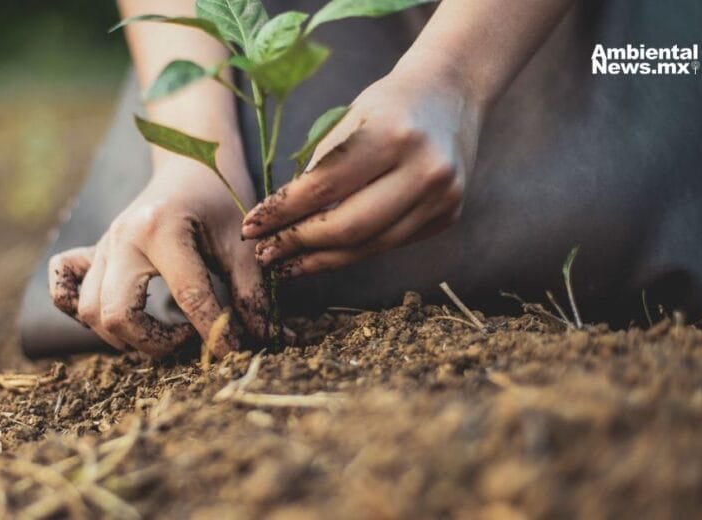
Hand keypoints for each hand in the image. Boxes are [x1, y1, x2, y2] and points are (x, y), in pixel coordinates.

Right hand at [48, 158, 266, 357]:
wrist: (190, 163)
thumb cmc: (220, 200)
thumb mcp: (242, 241)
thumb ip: (253, 291)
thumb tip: (269, 339)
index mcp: (161, 229)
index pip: (187, 297)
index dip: (215, 332)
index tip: (235, 351)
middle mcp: (121, 238)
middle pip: (117, 314)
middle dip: (155, 342)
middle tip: (187, 339)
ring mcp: (101, 246)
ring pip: (90, 312)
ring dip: (125, 336)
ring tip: (163, 331)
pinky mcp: (91, 252)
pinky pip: (63, 286)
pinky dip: (77, 308)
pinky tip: (113, 315)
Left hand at [241, 59, 484, 277]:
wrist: (450, 95)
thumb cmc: (386, 105)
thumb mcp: (347, 120)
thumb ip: (318, 169)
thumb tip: (277, 223)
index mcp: (393, 134)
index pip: (324, 187)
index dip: (282, 212)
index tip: (251, 227)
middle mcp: (425, 169)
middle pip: (349, 226)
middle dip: (299, 243)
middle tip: (265, 253)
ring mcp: (443, 197)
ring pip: (369, 245)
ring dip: (322, 260)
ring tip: (287, 264)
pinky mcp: (448, 216)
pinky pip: (389, 244)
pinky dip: (352, 252)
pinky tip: (323, 255)